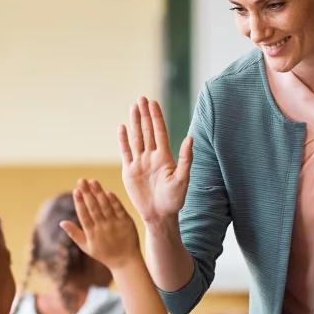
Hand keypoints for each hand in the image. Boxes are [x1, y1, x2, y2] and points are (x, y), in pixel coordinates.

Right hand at [59, 180, 141, 270]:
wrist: (125, 261)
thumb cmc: (104, 253)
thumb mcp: (86, 247)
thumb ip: (74, 233)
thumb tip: (61, 222)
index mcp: (92, 234)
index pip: (84, 215)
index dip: (79, 202)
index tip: (76, 190)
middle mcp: (103, 228)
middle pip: (93, 208)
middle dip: (87, 193)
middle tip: (81, 180)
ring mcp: (115, 225)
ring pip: (106, 206)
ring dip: (99, 193)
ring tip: (93, 181)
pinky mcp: (126, 222)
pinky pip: (119, 209)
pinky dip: (113, 200)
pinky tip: (107, 191)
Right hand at [119, 97, 192, 223]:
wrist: (160, 216)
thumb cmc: (175, 200)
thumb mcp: (183, 179)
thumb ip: (186, 158)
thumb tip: (190, 138)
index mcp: (165, 157)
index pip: (159, 132)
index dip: (156, 117)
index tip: (153, 102)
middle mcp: (152, 157)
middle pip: (147, 131)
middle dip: (145, 115)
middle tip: (141, 98)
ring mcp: (140, 163)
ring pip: (136, 138)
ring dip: (135, 123)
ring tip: (133, 107)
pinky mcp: (130, 171)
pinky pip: (125, 152)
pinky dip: (123, 140)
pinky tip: (122, 127)